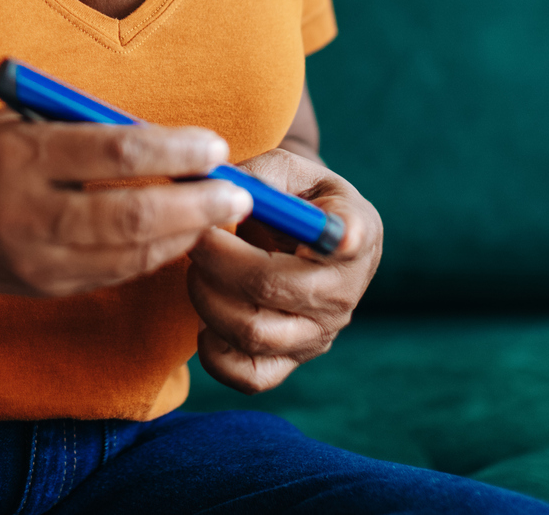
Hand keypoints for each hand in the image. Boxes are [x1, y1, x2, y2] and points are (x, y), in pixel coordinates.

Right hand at [0, 110, 254, 298]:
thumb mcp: (19, 123)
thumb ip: (85, 130)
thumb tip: (171, 142)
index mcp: (19, 156)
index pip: (115, 153)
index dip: (175, 152)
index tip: (215, 145)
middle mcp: (26, 214)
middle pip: (132, 215)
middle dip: (197, 206)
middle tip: (239, 195)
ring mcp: (35, 260)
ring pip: (131, 254)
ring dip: (186, 235)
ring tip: (222, 216)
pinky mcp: (45, 288)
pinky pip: (115, 273)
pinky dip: (155, 255)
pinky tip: (181, 236)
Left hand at [185, 149, 381, 392]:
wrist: (303, 240)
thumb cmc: (294, 199)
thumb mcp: (287, 171)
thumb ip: (260, 175)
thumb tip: (216, 184)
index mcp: (353, 230)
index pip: (351, 239)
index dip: (340, 238)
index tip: (329, 234)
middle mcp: (342, 291)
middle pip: (271, 286)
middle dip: (216, 259)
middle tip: (195, 236)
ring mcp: (318, 333)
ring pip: (253, 332)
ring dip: (206, 297)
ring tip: (197, 268)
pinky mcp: (290, 362)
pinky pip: (249, 376)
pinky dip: (214, 352)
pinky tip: (205, 319)